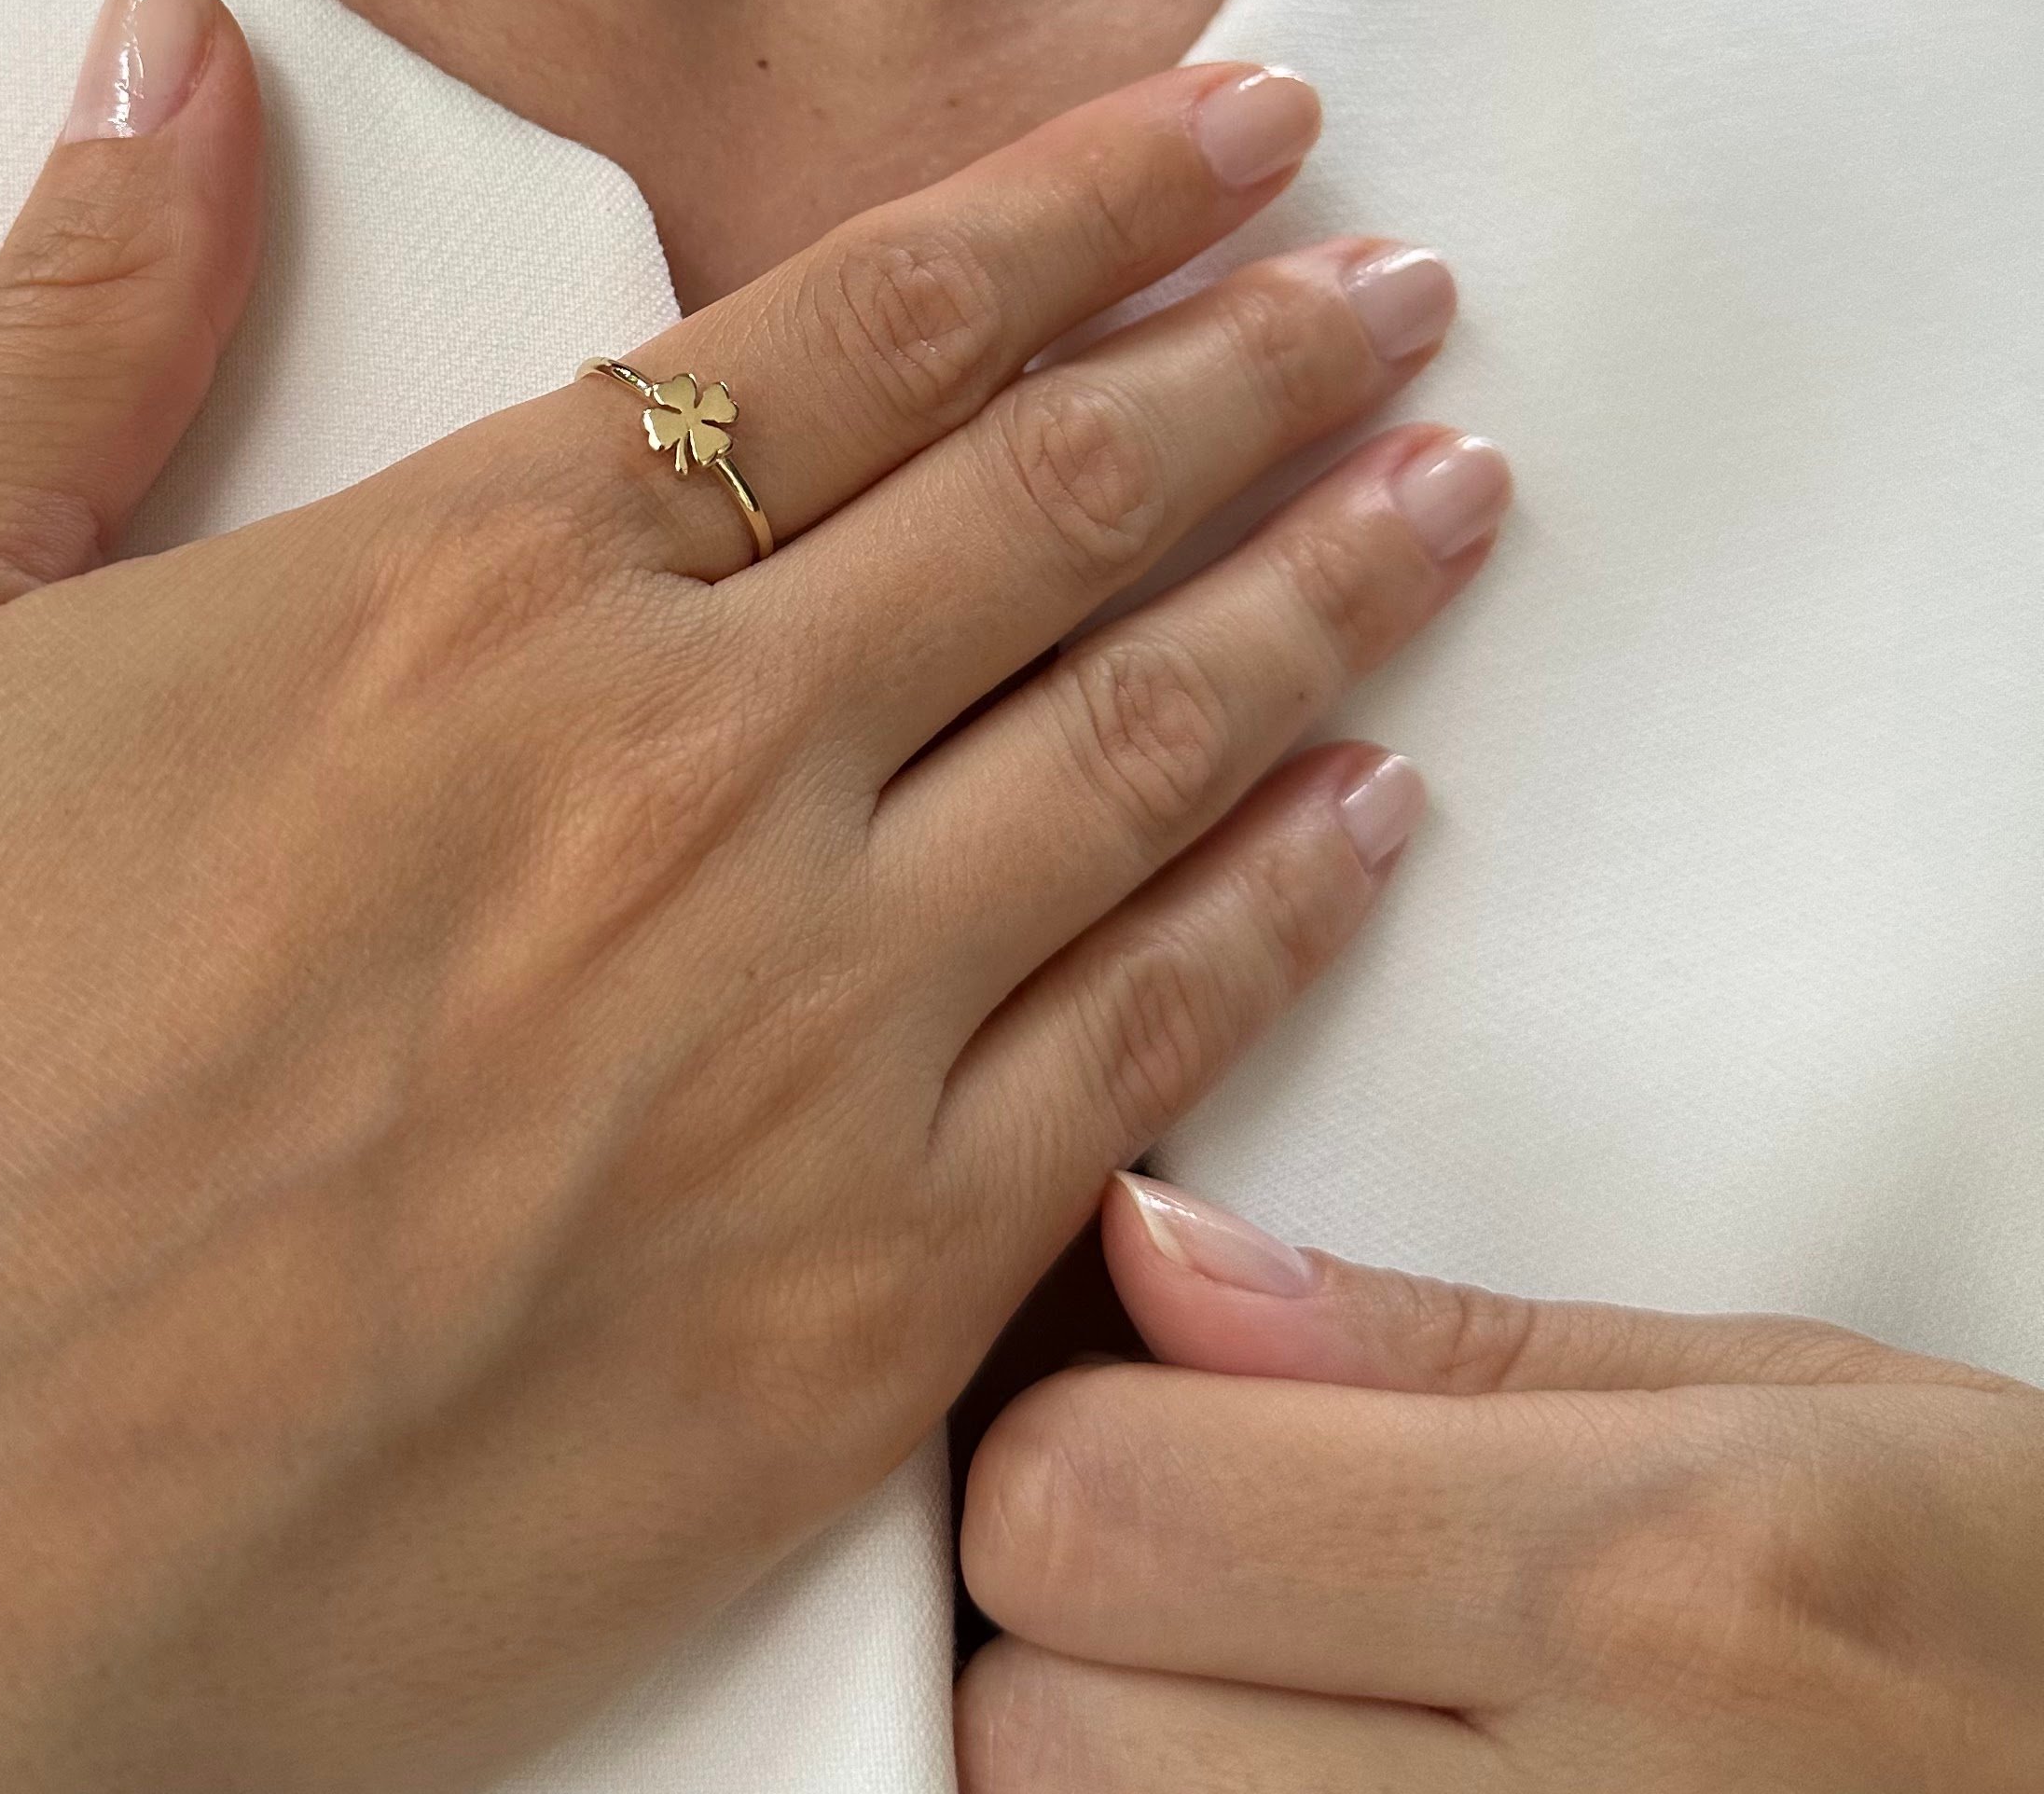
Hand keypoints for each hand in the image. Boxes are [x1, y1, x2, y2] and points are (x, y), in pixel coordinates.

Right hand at [0, 0, 1506, 1793]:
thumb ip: (75, 316)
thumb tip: (165, 41)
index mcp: (466, 591)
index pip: (866, 325)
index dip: (1084, 196)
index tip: (1243, 117)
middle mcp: (682, 779)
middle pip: (1063, 501)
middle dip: (1259, 358)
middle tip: (1408, 278)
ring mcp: (796, 1044)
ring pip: (1157, 743)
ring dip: (1332, 590)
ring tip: (1454, 481)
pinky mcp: (848, 1305)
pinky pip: (1144, 1052)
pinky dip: (1285, 907)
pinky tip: (1374, 816)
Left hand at [960, 1173, 2043, 1790]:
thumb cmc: (2027, 1626)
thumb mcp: (1793, 1403)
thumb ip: (1434, 1344)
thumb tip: (1150, 1247)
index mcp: (1635, 1590)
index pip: (1100, 1506)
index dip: (1065, 1431)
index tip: (1140, 1396)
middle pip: (1044, 1727)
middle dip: (1067, 1623)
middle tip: (1192, 1564)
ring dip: (1115, 1765)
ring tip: (1267, 1687)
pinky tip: (1307, 1775)